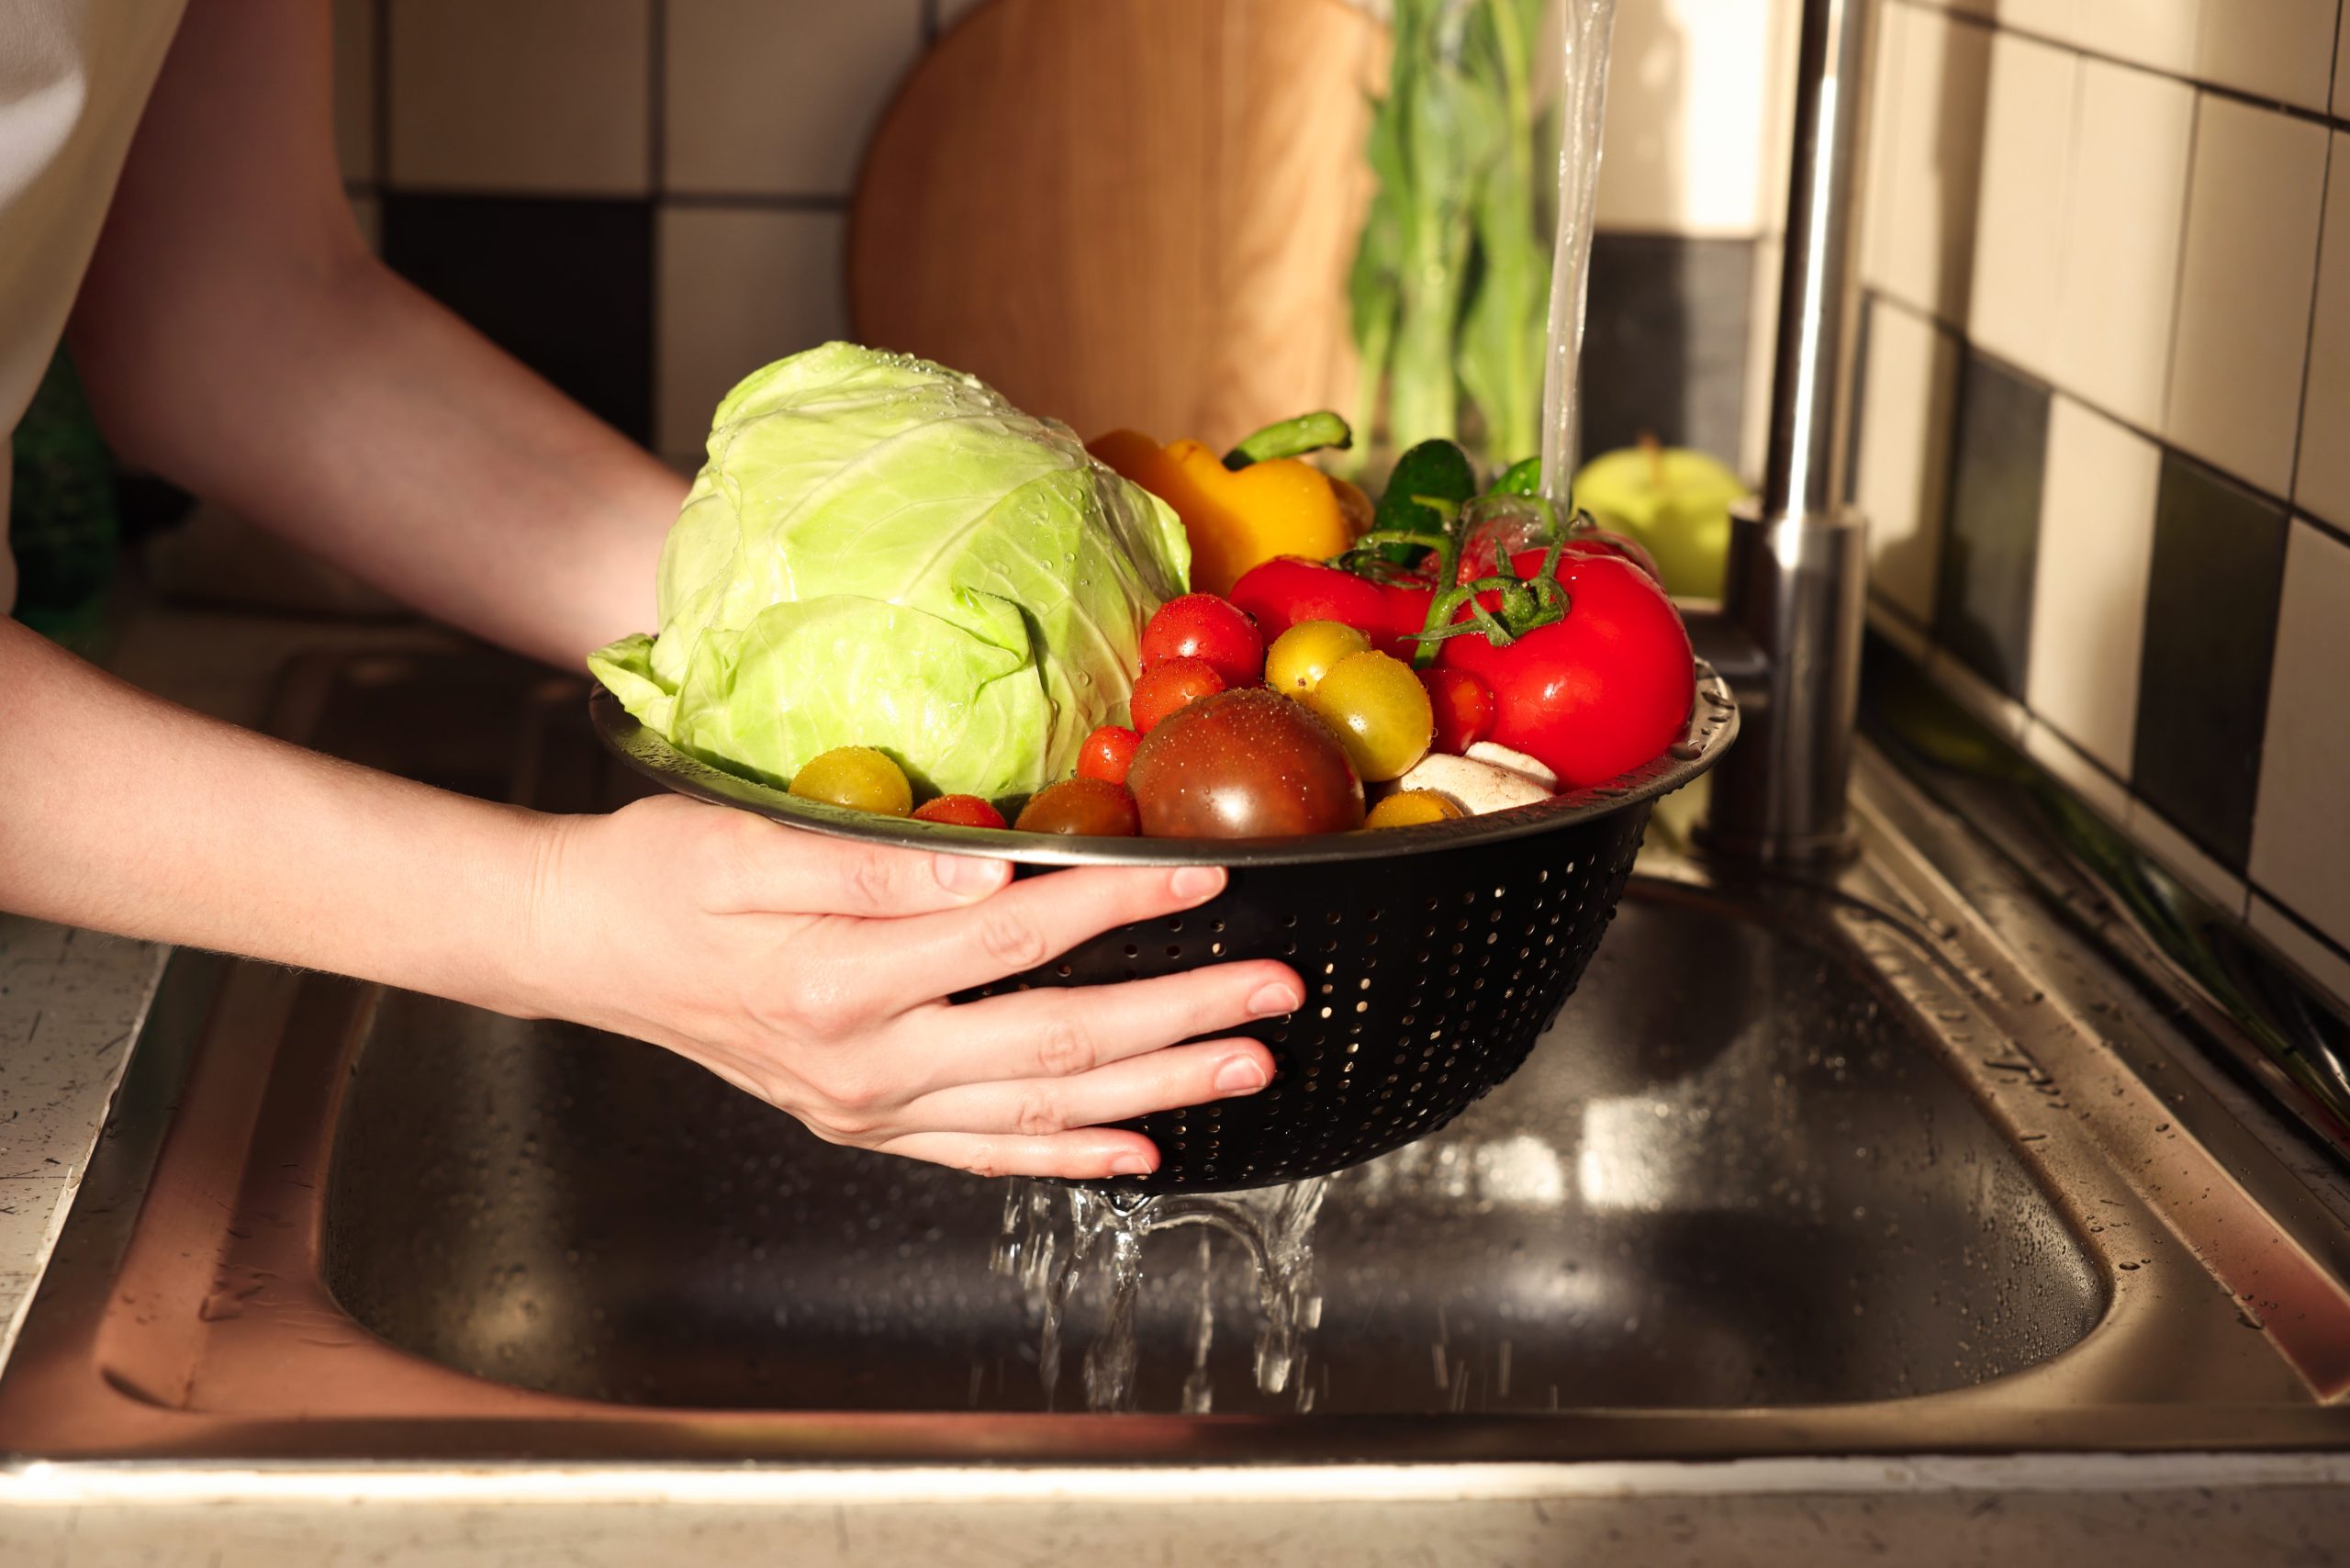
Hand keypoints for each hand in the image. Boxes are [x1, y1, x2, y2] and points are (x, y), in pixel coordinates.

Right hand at [517, 795, 1297, 1179]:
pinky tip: (1136, 1147)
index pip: (1017, 939)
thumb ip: (877, 867)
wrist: (579, 948)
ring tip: (1247, 1067)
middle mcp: (863, 1064)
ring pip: (1040, 1110)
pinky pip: (983, 1153)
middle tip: (1277, 993)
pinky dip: (1066, 1156)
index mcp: (840, 981)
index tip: (1207, 883)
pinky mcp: (863, 1124)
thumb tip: (997, 872)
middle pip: (1058, 1044)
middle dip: (1181, 1018)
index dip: (1121, 910)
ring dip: (1155, 1090)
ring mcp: (866, 1108)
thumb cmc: (657, 875)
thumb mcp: (746, 843)